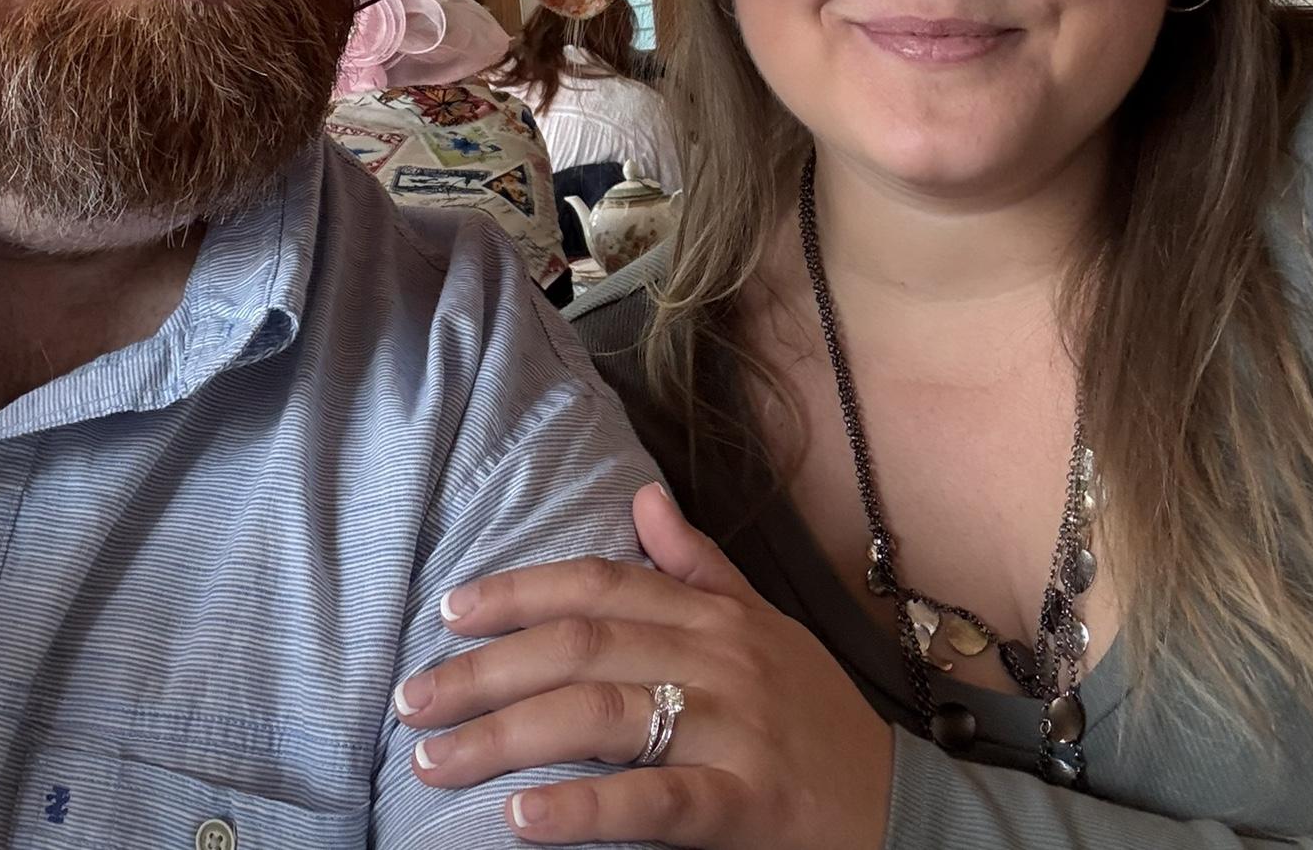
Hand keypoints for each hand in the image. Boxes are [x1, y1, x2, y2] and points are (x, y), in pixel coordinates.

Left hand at [392, 483, 893, 847]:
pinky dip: (585, 809)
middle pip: (581, 647)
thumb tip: (642, 495)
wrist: (901, 804)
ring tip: (435, 761)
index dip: (519, 591)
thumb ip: (697, 565)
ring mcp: (733, 730)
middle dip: (486, 670)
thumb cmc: (813, 712)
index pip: (600, 583)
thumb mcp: (763, 624)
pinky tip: (522, 819)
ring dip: (506, 736)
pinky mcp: (747, 804)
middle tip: (411, 699)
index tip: (449, 611)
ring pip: (601, 717)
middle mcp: (717, 658)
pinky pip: (655, 801)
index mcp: (713, 614)